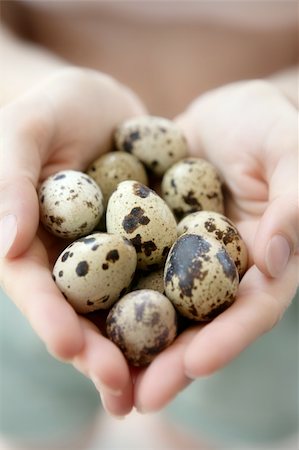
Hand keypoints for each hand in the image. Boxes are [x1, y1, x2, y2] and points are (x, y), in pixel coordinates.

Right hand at [0, 67, 144, 416]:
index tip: (70, 347)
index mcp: (32, 243)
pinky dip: (175, 307)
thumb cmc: (56, 107)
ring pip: (122, 311)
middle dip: (98, 353)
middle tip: (122, 389)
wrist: (105, 103)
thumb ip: (10, 181)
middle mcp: (71, 260)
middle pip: (81, 315)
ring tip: (159, 383)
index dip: (48, 320)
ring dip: (138, 349)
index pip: (35, 289)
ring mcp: (111, 259)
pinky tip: (196, 331)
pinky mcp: (149, 248)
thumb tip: (4, 245)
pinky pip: (161, 278)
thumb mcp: (28, 129)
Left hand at [133, 80, 297, 412]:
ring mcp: (185, 254)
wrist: (227, 110)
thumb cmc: (270, 124)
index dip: (228, 338)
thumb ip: (293, 202)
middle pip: (202, 322)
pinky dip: (110, 291)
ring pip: (162, 304)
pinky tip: (83, 313)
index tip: (196, 363)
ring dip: (137, 342)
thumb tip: (275, 258)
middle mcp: (223, 266)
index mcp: (264, 258)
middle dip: (174, 360)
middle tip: (142, 396)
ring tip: (105, 373)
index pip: (252, 308)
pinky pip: (130, 265)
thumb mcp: (290, 151)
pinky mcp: (152, 237)